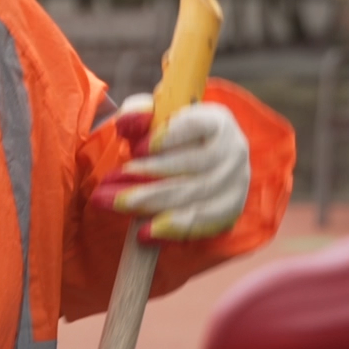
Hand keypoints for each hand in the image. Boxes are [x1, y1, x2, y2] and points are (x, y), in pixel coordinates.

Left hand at [92, 93, 250, 240]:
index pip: (195, 126)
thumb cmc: (175, 137)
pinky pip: (203, 223)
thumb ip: (139, 114)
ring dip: (156, 205)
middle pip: (192, 166)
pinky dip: (173, 229)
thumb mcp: (157, 118)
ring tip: (122, 208)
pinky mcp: (231, 208)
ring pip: (196, 196)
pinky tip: (145, 233)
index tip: (137, 149)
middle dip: (150, 179)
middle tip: (113, 192)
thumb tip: (126, 123)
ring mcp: (236, 181)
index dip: (167, 138)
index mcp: (216, 121)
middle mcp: (233, 150)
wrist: (205, 159)